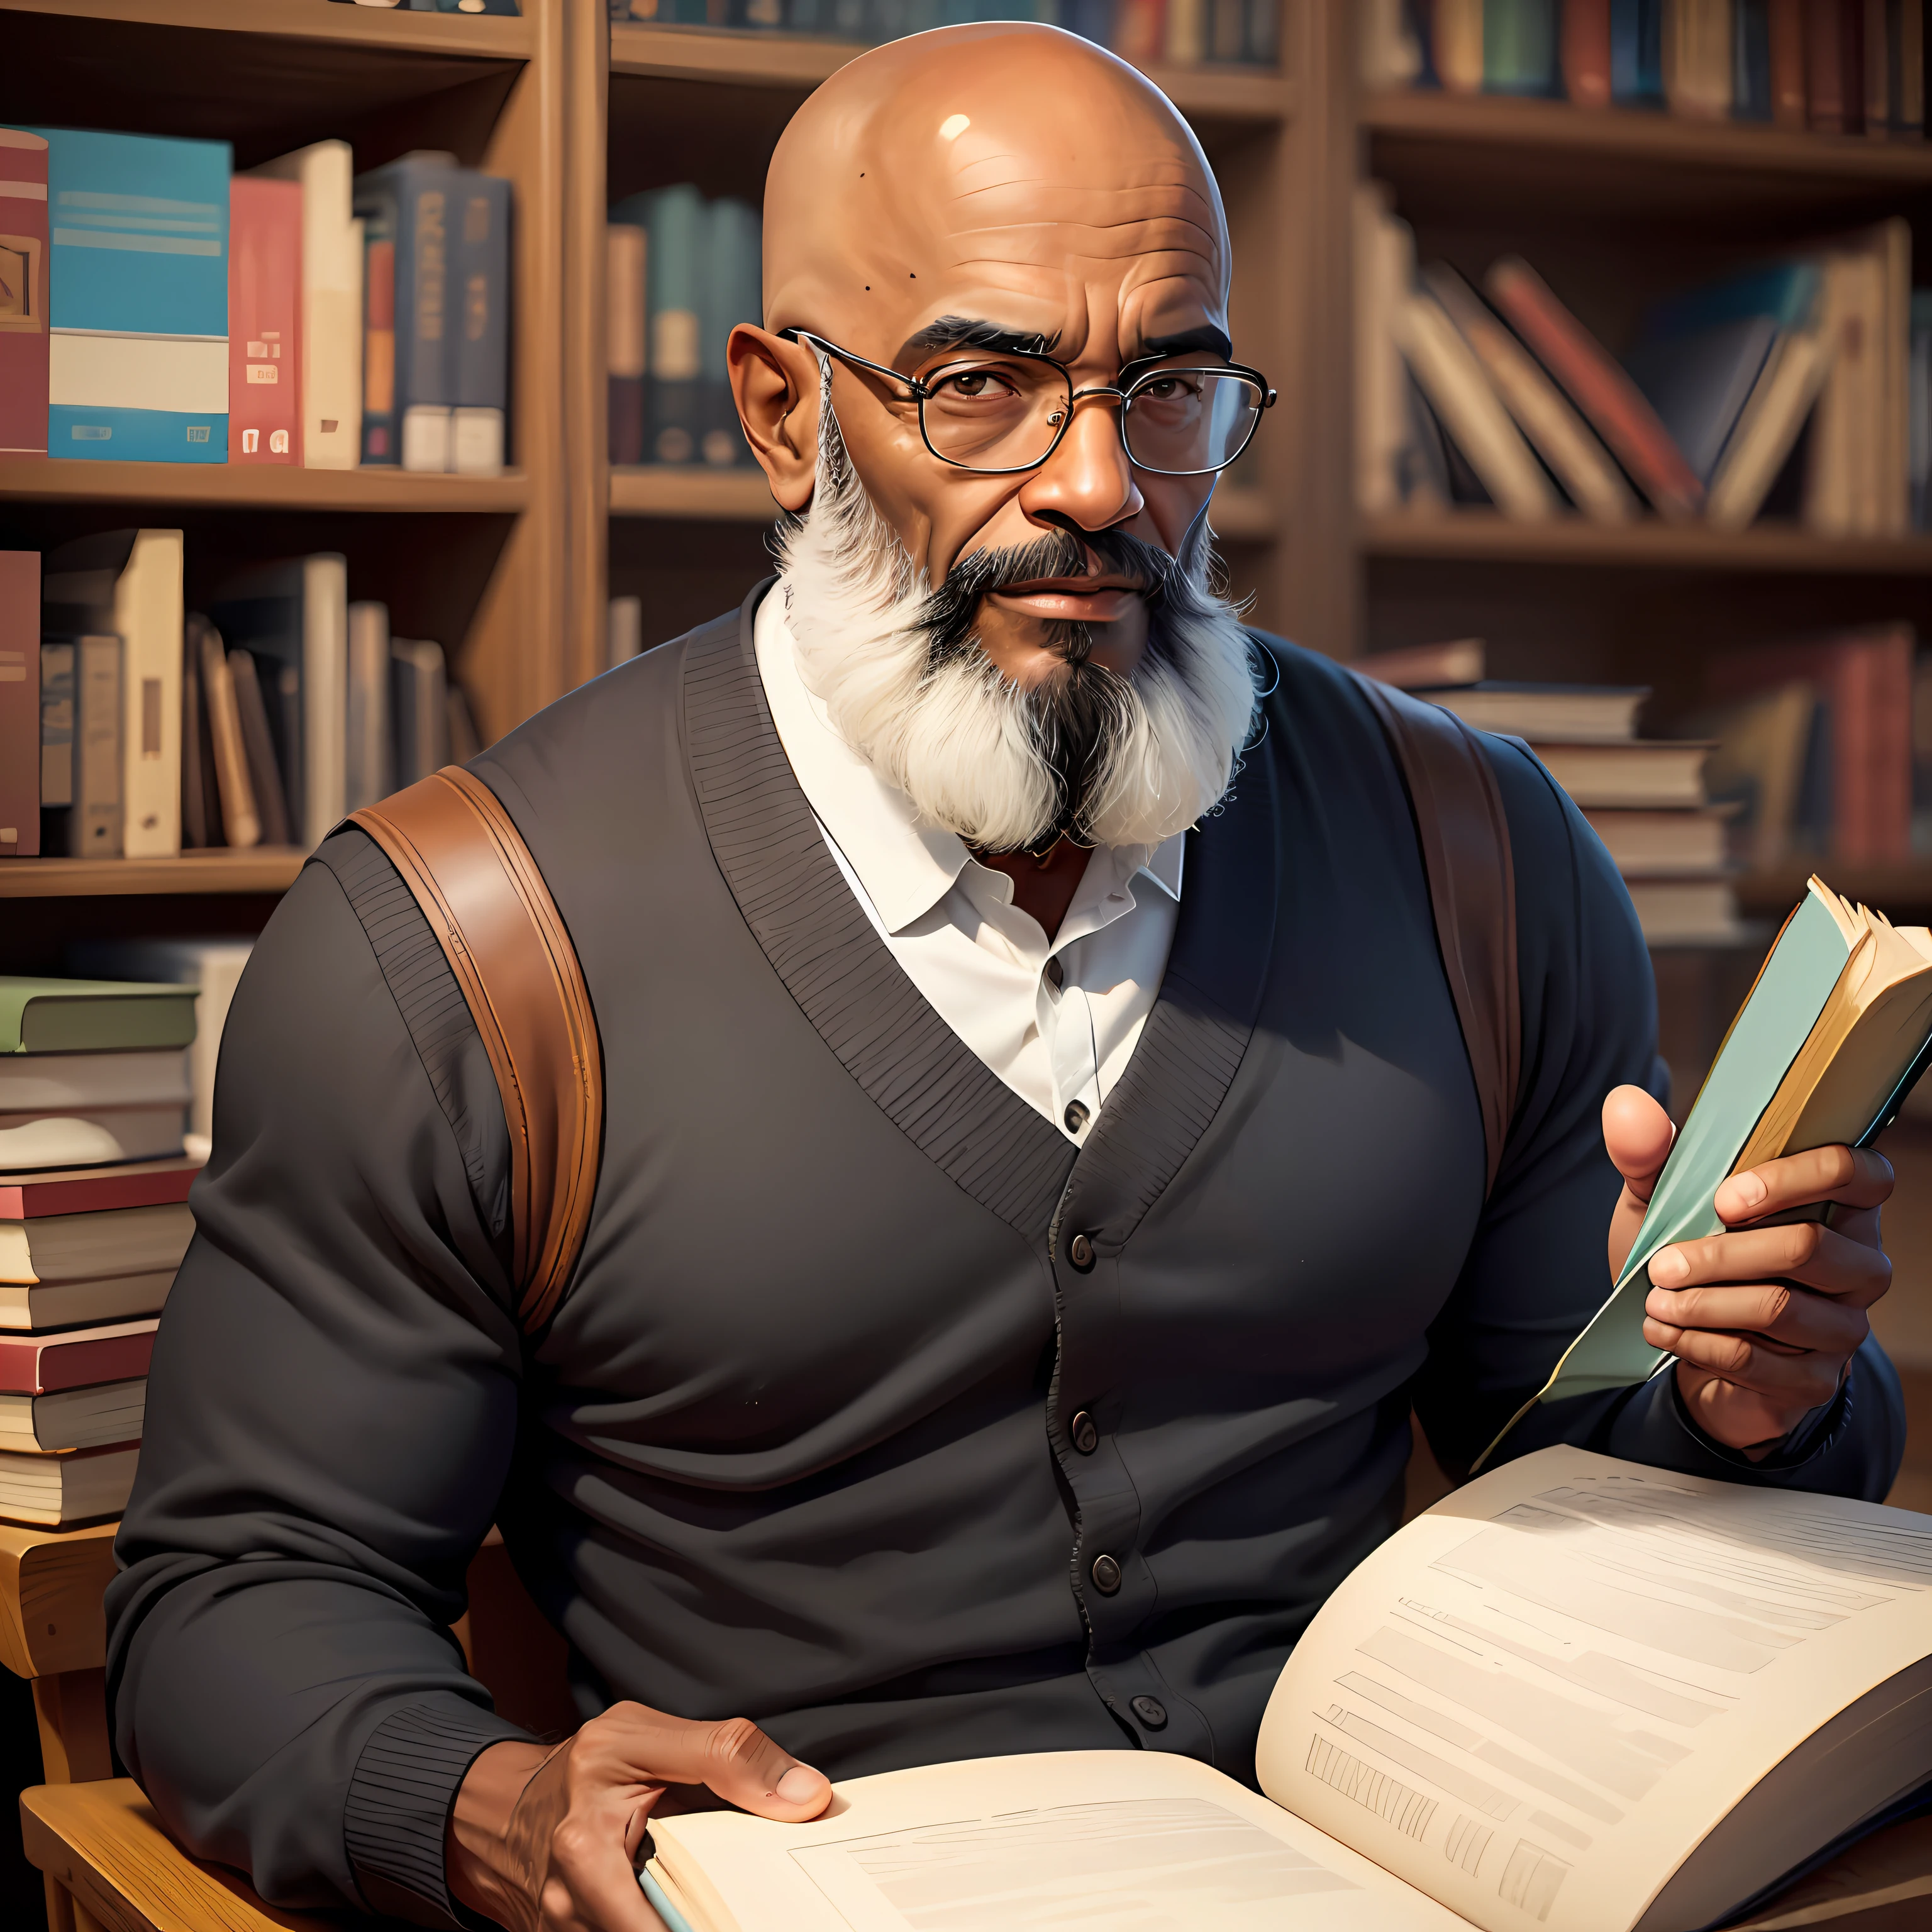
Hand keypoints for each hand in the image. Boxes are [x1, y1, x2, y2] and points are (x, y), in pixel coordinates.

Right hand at [446, 1703, 831, 1931]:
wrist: (506, 1807)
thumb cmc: (582, 1767)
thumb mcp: (641, 1735)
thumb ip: (724, 1754)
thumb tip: (807, 1796)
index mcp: (587, 1846)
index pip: (661, 1923)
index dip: (716, 1926)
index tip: (762, 1914)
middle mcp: (573, 1904)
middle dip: (711, 1922)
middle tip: (760, 1906)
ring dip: (692, 1923)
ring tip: (738, 1904)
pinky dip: (670, 1925)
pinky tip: (696, 1912)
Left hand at [1602, 1085, 1892, 1457]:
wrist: (1685, 1342)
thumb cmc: (1689, 1257)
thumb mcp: (1660, 1202)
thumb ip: (1649, 1154)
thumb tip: (1628, 1105)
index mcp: (1834, 1203)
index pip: (1859, 1172)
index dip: (1797, 1179)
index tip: (1724, 1199)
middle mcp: (1857, 1263)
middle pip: (1810, 1247)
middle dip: (1722, 1255)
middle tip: (1661, 1264)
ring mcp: (1843, 1325)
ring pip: (1782, 1309)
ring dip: (1704, 1305)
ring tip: (1654, 1301)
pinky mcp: (1815, 1379)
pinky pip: (1760, 1361)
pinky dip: (1699, 1344)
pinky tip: (1663, 1332)